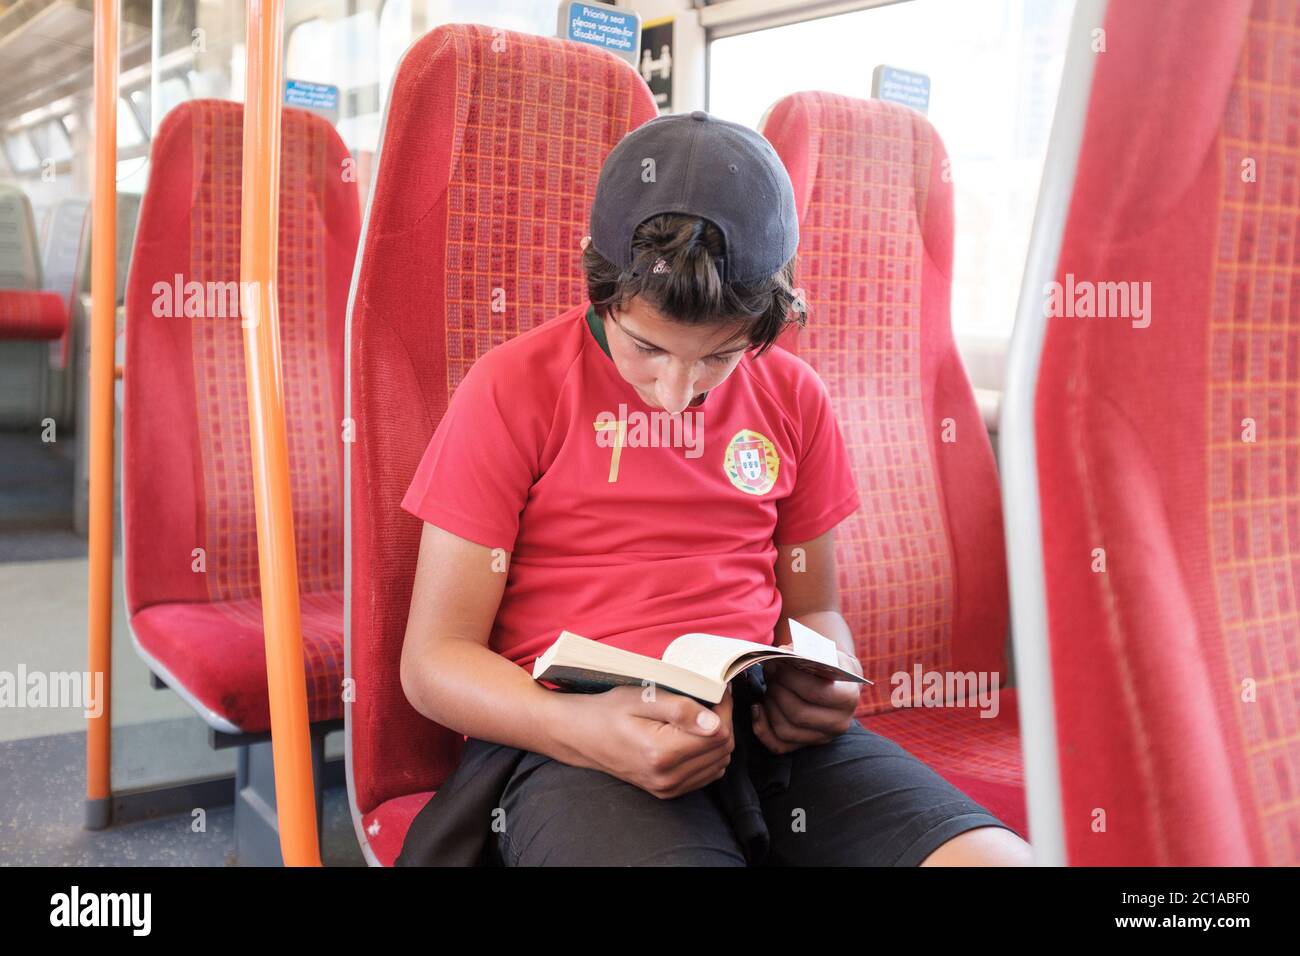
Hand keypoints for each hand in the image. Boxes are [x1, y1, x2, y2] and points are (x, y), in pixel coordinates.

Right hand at [561, 683, 734, 799]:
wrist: (580, 736)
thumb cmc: (608, 711)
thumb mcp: (641, 699)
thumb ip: (680, 709)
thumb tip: (715, 722)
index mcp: (662, 753)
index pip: (719, 733)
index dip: (725, 708)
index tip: (718, 689)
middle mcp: (668, 777)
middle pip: (722, 750)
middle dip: (723, 721)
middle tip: (711, 699)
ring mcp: (668, 788)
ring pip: (719, 763)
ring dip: (718, 739)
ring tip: (702, 716)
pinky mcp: (667, 791)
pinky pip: (706, 775)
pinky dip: (709, 754)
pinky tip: (695, 736)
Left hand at [750, 646, 862, 754]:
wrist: (836, 683)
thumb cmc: (828, 664)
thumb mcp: (827, 652)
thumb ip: (809, 650)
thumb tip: (785, 652)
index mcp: (848, 698)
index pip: (815, 692)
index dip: (791, 677)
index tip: (776, 662)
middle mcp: (838, 723)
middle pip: (797, 713)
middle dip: (777, 689)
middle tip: (769, 670)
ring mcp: (821, 738)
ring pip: (785, 730)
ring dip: (769, 705)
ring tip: (769, 686)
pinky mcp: (804, 745)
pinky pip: (777, 745)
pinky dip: (762, 728)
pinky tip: (757, 707)